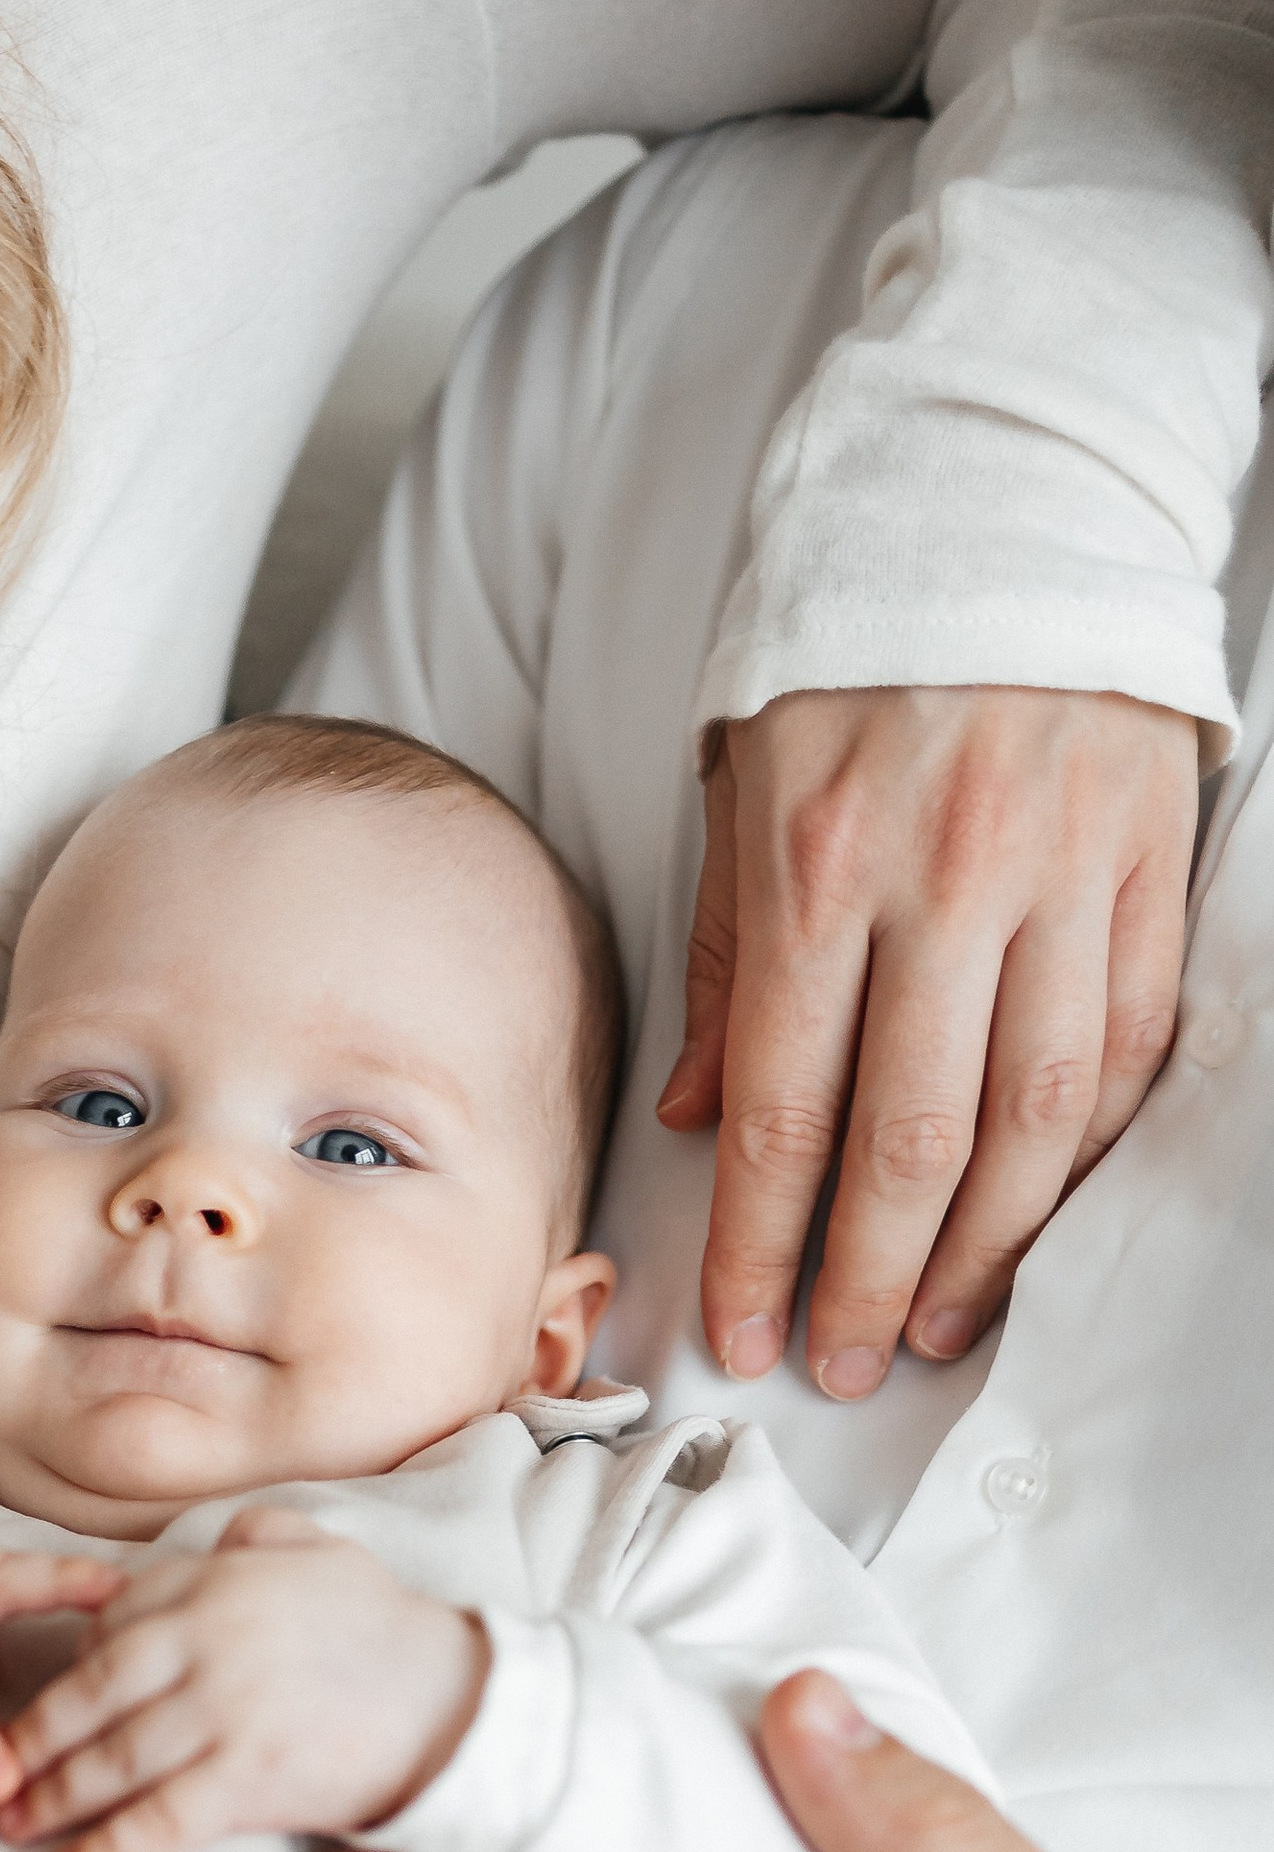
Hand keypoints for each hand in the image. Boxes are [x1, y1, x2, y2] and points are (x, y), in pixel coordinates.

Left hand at [0, 1511, 487, 1851]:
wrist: (456, 1702)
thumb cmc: (384, 1627)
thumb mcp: (318, 1548)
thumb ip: (256, 1538)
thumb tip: (217, 1543)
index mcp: (210, 1584)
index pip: (106, 1624)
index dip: (67, 1668)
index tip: (40, 1703)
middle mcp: (201, 1643)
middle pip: (86, 1696)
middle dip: (28, 1740)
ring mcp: (220, 1714)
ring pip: (108, 1761)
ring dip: (49, 1798)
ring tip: (8, 1826)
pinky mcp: (246, 1780)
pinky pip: (158, 1821)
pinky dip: (106, 1850)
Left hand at [660, 688, 1195, 1396]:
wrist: (1000, 486)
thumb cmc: (843, 641)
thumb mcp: (738, 785)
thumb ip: (727, 963)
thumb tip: (702, 1122)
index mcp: (820, 870)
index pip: (787, 1116)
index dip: (764, 1250)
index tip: (743, 1334)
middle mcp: (946, 884)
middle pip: (911, 1145)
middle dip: (868, 1281)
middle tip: (844, 1365)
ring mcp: (1061, 874)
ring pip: (1036, 1117)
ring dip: (987, 1246)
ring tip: (939, 1322)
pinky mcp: (1149, 859)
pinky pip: (1129, 1040)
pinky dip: (1088, 1146)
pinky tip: (1041, 1213)